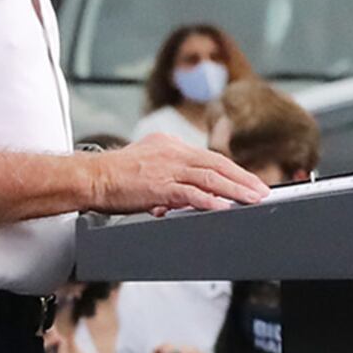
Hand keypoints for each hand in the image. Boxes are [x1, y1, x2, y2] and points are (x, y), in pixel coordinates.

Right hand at [93, 132, 264, 217]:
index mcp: (171, 146)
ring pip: (209, 178)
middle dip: (243, 179)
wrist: (91, 177)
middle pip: (217, 165)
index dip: (233, 171)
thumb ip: (168, 176)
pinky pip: (189, 193)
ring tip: (253, 199)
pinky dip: (207, 200)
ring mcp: (167, 169)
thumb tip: (184, 196)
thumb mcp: (146, 164)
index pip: (210, 158)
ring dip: (235, 190)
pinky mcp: (158, 187)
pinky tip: (222, 206)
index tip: (249, 181)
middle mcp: (173, 154)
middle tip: (262, 190)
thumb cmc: (114, 175)